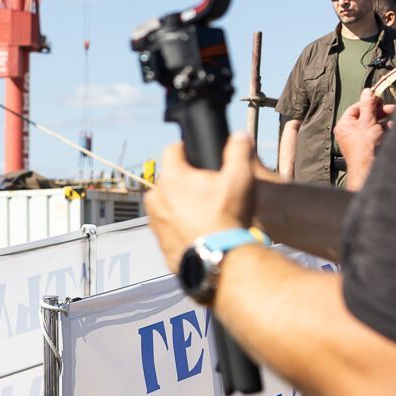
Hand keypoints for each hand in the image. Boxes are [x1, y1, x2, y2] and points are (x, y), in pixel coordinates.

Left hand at [145, 134, 260, 273]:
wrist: (218, 259)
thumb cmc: (227, 218)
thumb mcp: (241, 178)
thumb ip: (239, 151)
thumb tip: (239, 136)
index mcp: (171, 178)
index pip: (172, 150)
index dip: (186, 149)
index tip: (195, 154)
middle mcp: (156, 198)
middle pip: (168, 179)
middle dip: (184, 181)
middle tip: (206, 189)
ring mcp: (154, 221)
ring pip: (165, 204)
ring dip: (179, 204)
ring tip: (204, 212)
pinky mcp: (159, 241)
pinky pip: (167, 227)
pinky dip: (178, 226)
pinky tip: (198, 230)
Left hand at [334, 90, 394, 191]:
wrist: (368, 165)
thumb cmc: (365, 144)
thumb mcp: (367, 120)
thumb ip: (367, 105)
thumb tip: (366, 91)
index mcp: (344, 124)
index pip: (355, 108)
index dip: (368, 102)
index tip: (379, 99)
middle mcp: (349, 131)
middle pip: (366, 116)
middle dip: (380, 112)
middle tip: (392, 109)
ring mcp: (358, 139)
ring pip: (373, 124)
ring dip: (384, 121)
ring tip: (393, 120)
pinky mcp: (367, 145)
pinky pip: (376, 134)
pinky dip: (384, 130)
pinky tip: (391, 129)